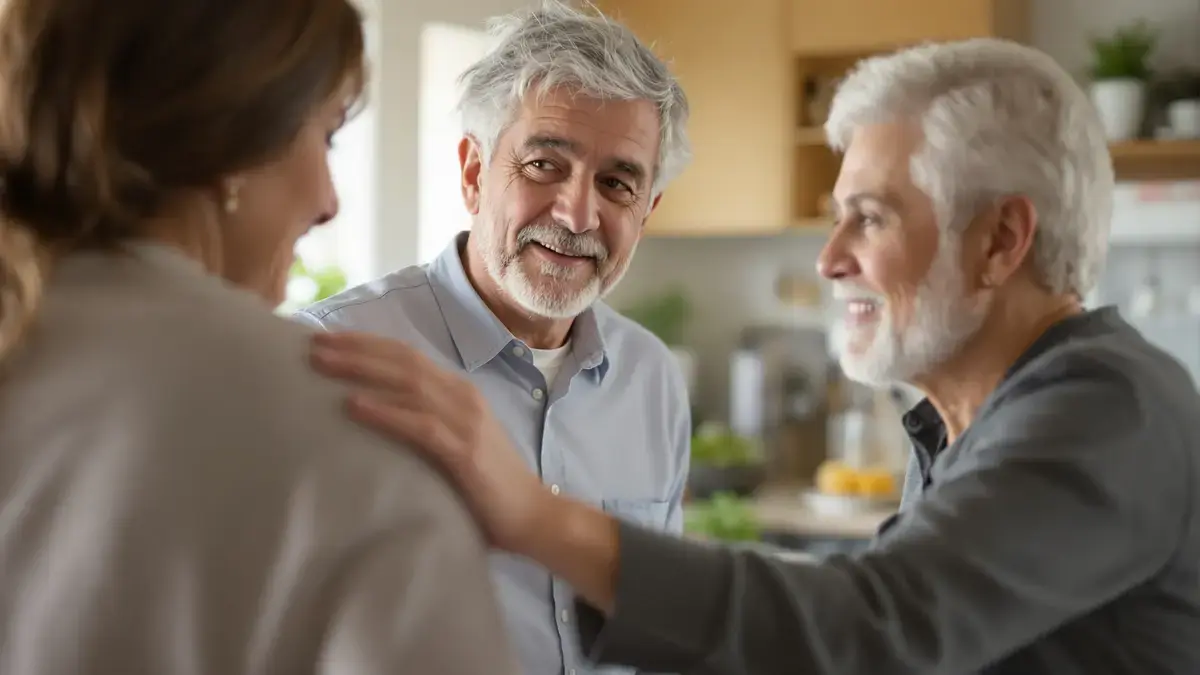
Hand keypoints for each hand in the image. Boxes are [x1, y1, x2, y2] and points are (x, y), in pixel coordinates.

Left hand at [309, 331, 550, 552]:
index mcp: (458, 391)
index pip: (407, 355)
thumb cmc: (488, 485)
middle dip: (355, 349)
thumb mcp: (455, 442)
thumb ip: (425, 424)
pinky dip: (385, 412)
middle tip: (312, 344)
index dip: (366, 343)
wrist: (533, 516)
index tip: (327, 339)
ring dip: (361, 371)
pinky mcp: (465, 451)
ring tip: (323, 367)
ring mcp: (466, 421)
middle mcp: (463, 396)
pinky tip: (354, 406)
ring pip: (407, 383)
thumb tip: (375, 417)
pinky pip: (419, 425)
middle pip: (402, 361)